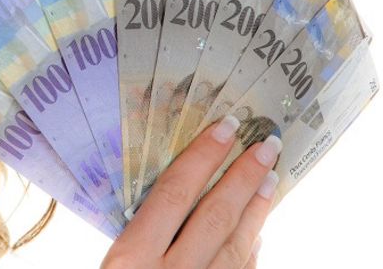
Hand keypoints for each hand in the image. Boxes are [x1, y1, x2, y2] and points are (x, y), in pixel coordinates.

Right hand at [101, 116, 280, 267]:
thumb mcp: (111, 266)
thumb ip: (134, 237)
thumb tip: (169, 199)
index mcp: (132, 258)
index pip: (173, 195)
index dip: (202, 158)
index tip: (227, 127)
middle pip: (214, 217)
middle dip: (243, 177)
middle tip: (266, 146)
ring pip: (236, 247)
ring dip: (257, 210)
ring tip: (271, 179)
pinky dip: (249, 251)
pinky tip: (256, 235)